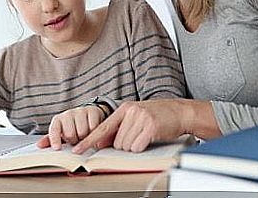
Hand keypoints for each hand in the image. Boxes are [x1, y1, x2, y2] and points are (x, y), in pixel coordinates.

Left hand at [36, 105, 105, 149]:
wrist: (88, 115)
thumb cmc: (72, 127)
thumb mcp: (61, 134)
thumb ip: (50, 140)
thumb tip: (39, 145)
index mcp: (58, 120)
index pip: (54, 129)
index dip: (54, 139)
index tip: (57, 148)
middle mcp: (68, 114)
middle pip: (70, 134)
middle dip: (74, 141)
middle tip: (76, 141)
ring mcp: (80, 111)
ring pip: (83, 132)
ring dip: (85, 138)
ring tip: (84, 137)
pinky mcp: (92, 111)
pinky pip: (93, 127)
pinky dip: (94, 133)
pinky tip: (92, 132)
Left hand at [73, 99, 198, 153]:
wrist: (179, 111)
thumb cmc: (157, 115)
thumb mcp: (135, 117)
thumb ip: (118, 128)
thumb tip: (100, 142)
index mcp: (124, 108)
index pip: (102, 127)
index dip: (89, 140)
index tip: (78, 149)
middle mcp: (131, 111)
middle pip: (116, 141)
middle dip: (125, 145)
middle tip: (138, 136)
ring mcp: (141, 118)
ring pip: (126, 146)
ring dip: (135, 146)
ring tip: (145, 136)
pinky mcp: (151, 126)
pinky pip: (137, 146)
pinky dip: (142, 147)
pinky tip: (149, 138)